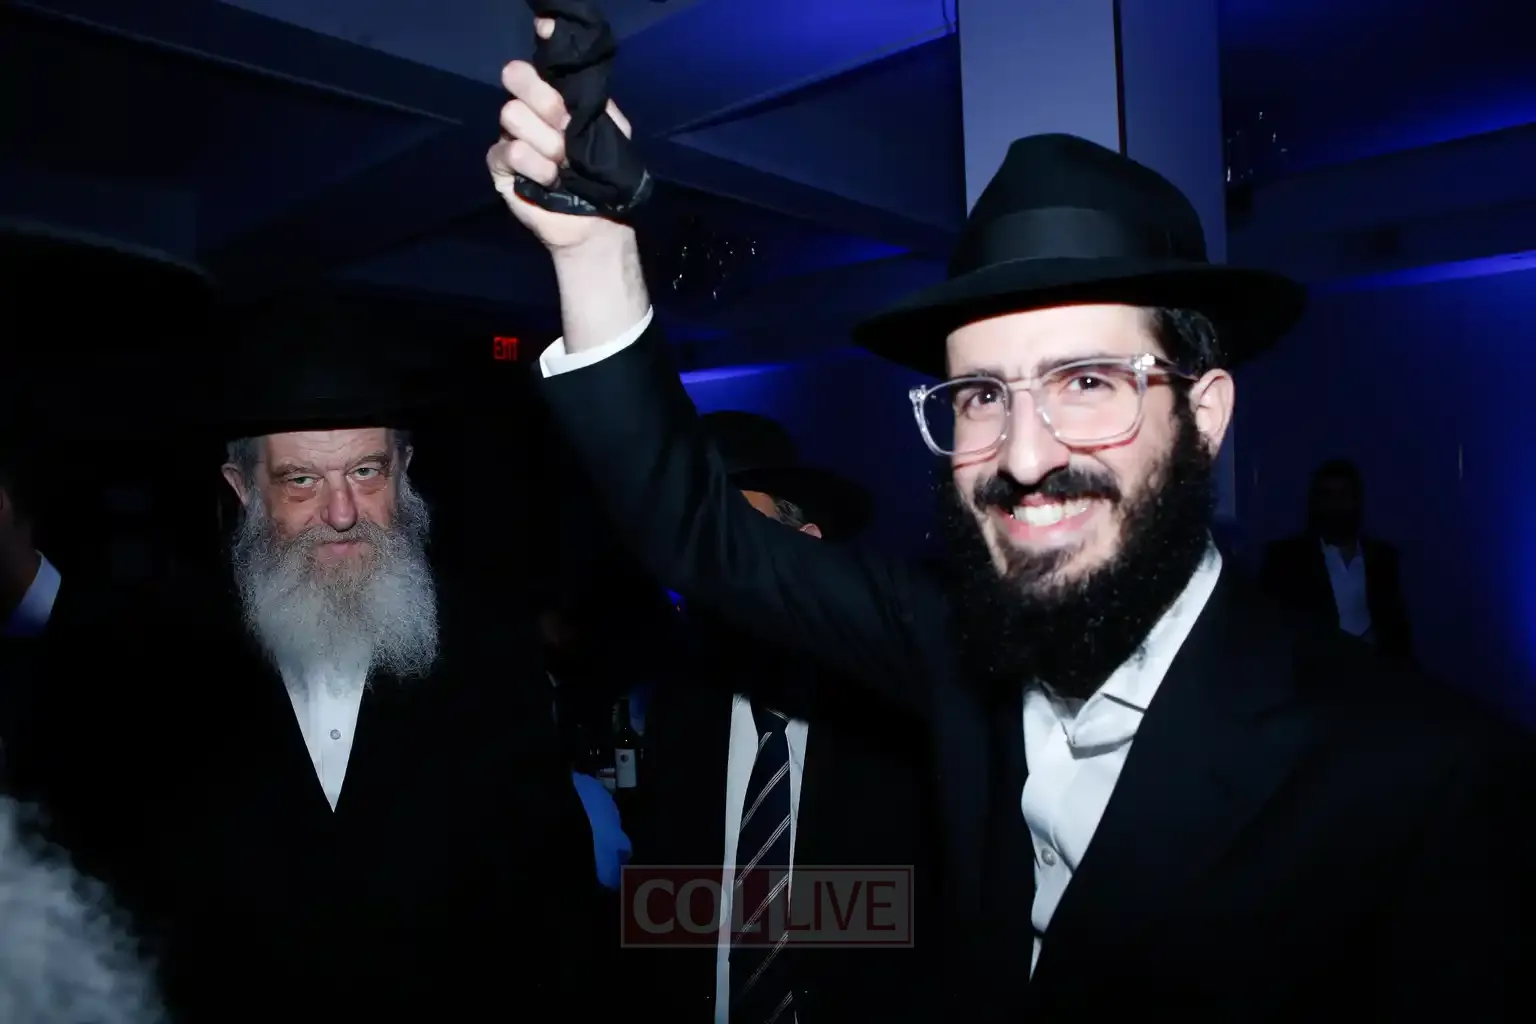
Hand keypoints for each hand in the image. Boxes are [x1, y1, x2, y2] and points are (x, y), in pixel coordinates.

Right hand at [488, 18, 634, 252]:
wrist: (596, 221)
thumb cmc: (602, 174)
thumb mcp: (608, 132)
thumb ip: (593, 101)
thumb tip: (577, 72)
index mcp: (553, 98)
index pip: (539, 62)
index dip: (542, 42)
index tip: (545, 29)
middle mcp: (528, 110)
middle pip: (515, 77)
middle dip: (544, 101)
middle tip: (564, 126)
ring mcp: (510, 136)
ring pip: (511, 115)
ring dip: (544, 143)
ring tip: (563, 165)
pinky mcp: (500, 167)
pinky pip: (509, 151)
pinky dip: (535, 166)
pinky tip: (550, 180)